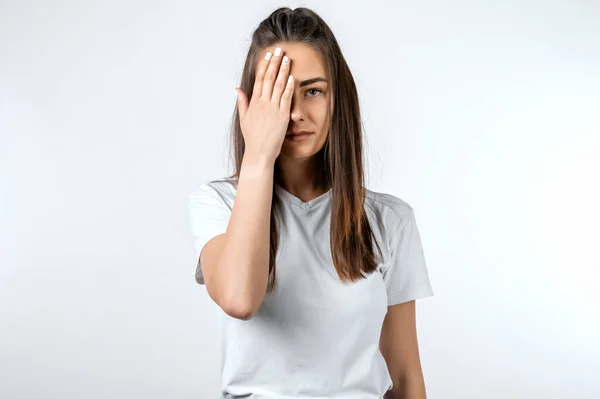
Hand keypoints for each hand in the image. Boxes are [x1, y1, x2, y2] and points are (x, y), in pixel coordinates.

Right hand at [235, 47, 293, 164]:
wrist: (259, 153)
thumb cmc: (252, 138)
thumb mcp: (244, 118)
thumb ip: (242, 102)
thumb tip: (237, 89)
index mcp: (254, 103)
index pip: (259, 79)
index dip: (264, 65)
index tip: (268, 55)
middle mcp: (263, 103)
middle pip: (269, 78)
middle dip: (274, 62)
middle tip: (279, 50)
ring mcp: (273, 109)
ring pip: (278, 85)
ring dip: (283, 70)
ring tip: (287, 58)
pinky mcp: (282, 116)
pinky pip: (286, 98)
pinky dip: (289, 87)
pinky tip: (292, 77)